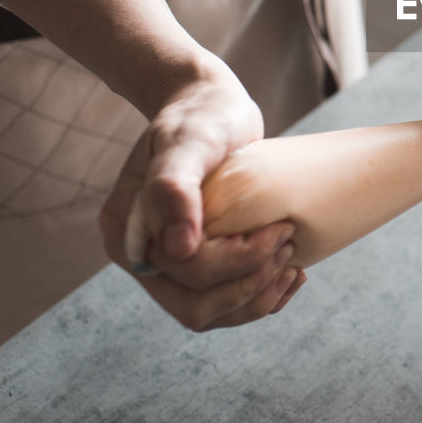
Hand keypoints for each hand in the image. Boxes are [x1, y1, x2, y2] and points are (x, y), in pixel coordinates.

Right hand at [99, 65, 306, 329]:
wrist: (208, 108)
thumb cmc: (199, 117)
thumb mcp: (188, 139)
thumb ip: (173, 185)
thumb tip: (178, 248)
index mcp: (128, 233)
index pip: (187, 273)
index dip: (239, 261)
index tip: (280, 227)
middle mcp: (143, 257)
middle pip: (196, 307)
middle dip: (250, 287)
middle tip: (290, 247)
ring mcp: (168, 265)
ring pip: (211, 314)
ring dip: (257, 301)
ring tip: (294, 269)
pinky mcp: (196, 264)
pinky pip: (223, 304)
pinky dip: (259, 298)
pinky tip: (289, 275)